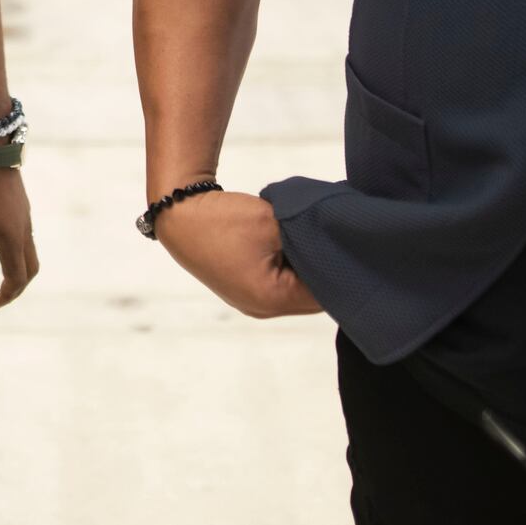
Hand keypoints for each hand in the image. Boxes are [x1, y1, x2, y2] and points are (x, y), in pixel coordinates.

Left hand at [0, 163, 37, 307]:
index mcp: (10, 238)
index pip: (16, 277)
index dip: (7, 295)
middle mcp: (23, 230)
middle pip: (31, 268)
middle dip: (18, 286)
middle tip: (1, 295)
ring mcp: (26, 217)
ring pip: (30, 252)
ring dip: (18, 267)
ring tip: (0, 275)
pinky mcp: (22, 206)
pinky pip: (26, 237)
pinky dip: (17, 251)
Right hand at [156, 189, 323, 319]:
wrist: (179, 214)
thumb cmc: (224, 219)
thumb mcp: (276, 223)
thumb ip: (311, 237)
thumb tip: (339, 244)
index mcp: (271, 299)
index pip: (327, 291)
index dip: (339, 265)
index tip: (346, 241)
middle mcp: (262, 309)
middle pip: (313, 296)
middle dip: (324, 268)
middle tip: (332, 237)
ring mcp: (252, 303)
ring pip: (298, 291)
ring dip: (306, 267)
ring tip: (309, 237)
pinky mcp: (246, 291)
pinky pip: (281, 286)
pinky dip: (290, 268)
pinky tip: (291, 244)